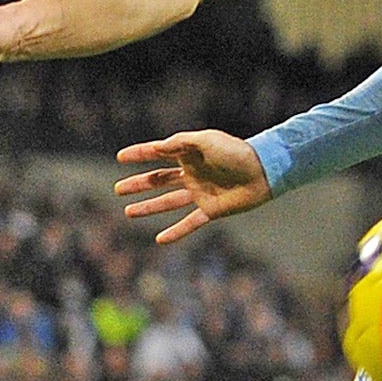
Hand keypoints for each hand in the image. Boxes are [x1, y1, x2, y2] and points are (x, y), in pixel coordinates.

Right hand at [114, 130, 271, 243]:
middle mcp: (192, 174)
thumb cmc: (236, 152)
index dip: (139, 154)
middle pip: (159, 180)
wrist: (263, 172)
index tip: (120, 157)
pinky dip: (175, 232)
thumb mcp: (207, 140)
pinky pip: (190, 223)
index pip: (159, 153)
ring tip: (128, 212)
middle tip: (118, 190)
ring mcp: (200, 193)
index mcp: (190, 154)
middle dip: (139, 184)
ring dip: (148, 207)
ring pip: (168, 202)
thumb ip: (182, 142)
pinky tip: (159, 240)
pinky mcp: (211, 210)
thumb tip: (158, 146)